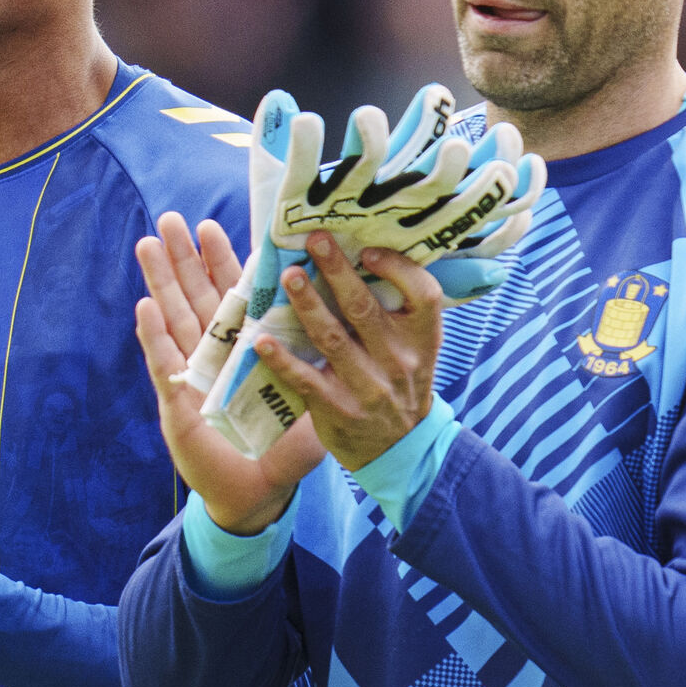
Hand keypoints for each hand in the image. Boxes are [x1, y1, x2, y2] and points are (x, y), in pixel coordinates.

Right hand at [135, 212, 326, 534]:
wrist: (260, 491)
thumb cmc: (285, 446)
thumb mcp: (311, 397)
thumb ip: (319, 362)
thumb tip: (346, 324)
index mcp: (249, 346)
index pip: (234, 294)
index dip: (222, 260)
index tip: (214, 226)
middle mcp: (219, 354)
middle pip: (199, 296)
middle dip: (184, 257)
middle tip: (171, 216)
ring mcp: (196, 375)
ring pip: (176, 319)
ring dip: (161, 282)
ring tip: (149, 244)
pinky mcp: (180, 403)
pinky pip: (167, 365)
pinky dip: (154, 337)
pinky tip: (144, 307)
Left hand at [258, 231, 440, 471]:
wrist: (399, 446)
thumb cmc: (401, 382)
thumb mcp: (417, 347)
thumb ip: (398, 309)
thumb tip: (361, 254)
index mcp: (422, 338)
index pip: (424, 295)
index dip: (398, 270)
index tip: (369, 251)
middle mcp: (398, 360)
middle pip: (365, 308)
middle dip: (338, 270)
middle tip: (315, 240)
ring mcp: (367, 387)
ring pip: (333, 338)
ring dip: (308, 305)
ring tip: (288, 276)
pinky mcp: (337, 409)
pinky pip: (305, 379)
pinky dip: (282, 359)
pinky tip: (261, 339)